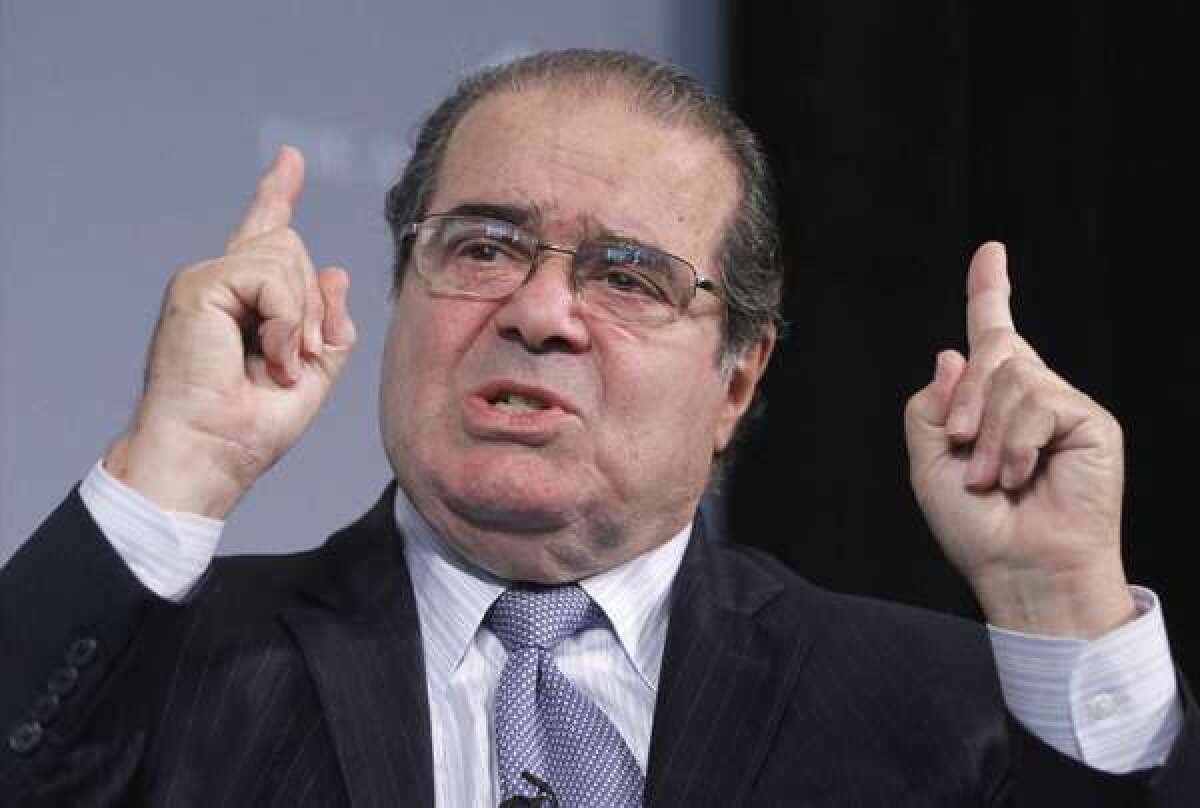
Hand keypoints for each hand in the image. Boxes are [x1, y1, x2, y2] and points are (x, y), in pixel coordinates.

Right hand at [104, 146, 356, 518]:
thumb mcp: (314, 373)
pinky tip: (268, 357)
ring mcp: (205, 280)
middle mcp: (221, 282)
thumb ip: (328, 323)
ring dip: (299, 321)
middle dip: (313, 309)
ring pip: (287, 256)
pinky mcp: (198, 286)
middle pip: (295, 249)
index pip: (264, 234)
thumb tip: (335, 270)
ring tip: (277, 364)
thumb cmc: (251, 426)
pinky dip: (285, 321)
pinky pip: (271, 276)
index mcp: (244, 300)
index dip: (278, 194)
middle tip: (296, 364)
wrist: (211, 453)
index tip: (290, 160)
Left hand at [904, 242, 1133, 637]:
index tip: (990, 252)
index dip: (989, 291)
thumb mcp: (928, 463)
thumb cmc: (976, 527)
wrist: (1019, 569)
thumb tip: (952, 353)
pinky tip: (1019, 476)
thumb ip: (930, 407)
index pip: (992, 334)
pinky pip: (1038, 402)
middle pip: (991, 347)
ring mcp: (1062, 407)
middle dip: (964, 398)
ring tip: (990, 478)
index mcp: (991, 403)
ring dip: (986, 433)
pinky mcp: (1091, 422)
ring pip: (1011, 376)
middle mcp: (1030, 396)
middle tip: (961, 446)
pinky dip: (1015, 443)